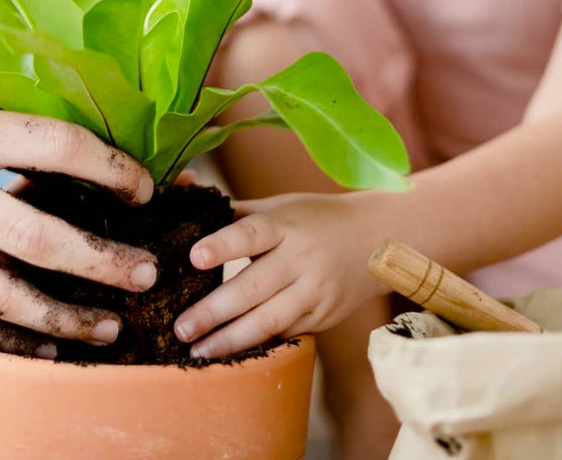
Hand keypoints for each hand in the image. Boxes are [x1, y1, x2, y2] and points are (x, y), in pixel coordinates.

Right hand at [0, 83, 160, 356]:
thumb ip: (7, 124)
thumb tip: (98, 137)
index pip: (59, 147)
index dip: (112, 171)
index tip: (144, 190)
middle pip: (43, 238)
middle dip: (106, 263)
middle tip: (148, 273)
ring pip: (9, 294)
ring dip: (68, 317)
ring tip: (111, 326)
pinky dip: (13, 335)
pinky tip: (48, 343)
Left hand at [172, 191, 382, 357]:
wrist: (380, 240)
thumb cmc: (317, 218)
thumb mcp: (282, 206)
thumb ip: (240, 215)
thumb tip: (191, 207)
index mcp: (286, 225)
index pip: (251, 234)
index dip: (223, 246)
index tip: (195, 257)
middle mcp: (301, 259)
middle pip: (253, 288)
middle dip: (213, 312)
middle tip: (181, 328)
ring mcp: (314, 291)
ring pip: (269, 321)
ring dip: (231, 339)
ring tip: (198, 351)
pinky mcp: (323, 317)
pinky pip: (285, 334)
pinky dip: (256, 345)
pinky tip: (230, 355)